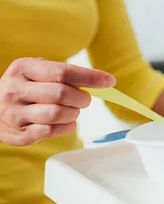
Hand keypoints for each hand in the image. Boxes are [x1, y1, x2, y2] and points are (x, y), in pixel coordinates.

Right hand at [0, 57, 115, 145]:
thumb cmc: (24, 86)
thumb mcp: (36, 71)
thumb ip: (63, 73)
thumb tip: (99, 80)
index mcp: (23, 69)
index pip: (63, 72)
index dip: (90, 77)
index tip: (108, 81)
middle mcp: (14, 90)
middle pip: (62, 94)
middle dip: (82, 98)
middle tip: (85, 99)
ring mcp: (13, 114)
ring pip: (58, 114)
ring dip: (74, 113)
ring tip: (73, 110)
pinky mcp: (17, 134)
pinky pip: (51, 132)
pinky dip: (67, 127)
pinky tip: (66, 122)